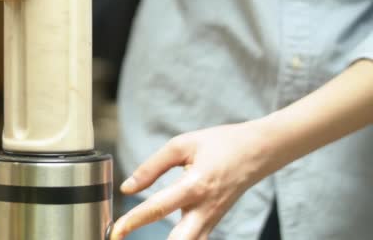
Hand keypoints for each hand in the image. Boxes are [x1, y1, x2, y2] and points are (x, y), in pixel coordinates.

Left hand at [111, 120, 273, 239]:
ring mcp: (212, 219)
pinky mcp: (213, 222)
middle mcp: (205, 209)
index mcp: (195, 186)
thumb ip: (152, 167)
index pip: (158, 209)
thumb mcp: (182, 145)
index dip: (133, 221)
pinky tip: (165, 238)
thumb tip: (127, 189)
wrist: (259, 151)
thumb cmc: (220, 144)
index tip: (115, 231)